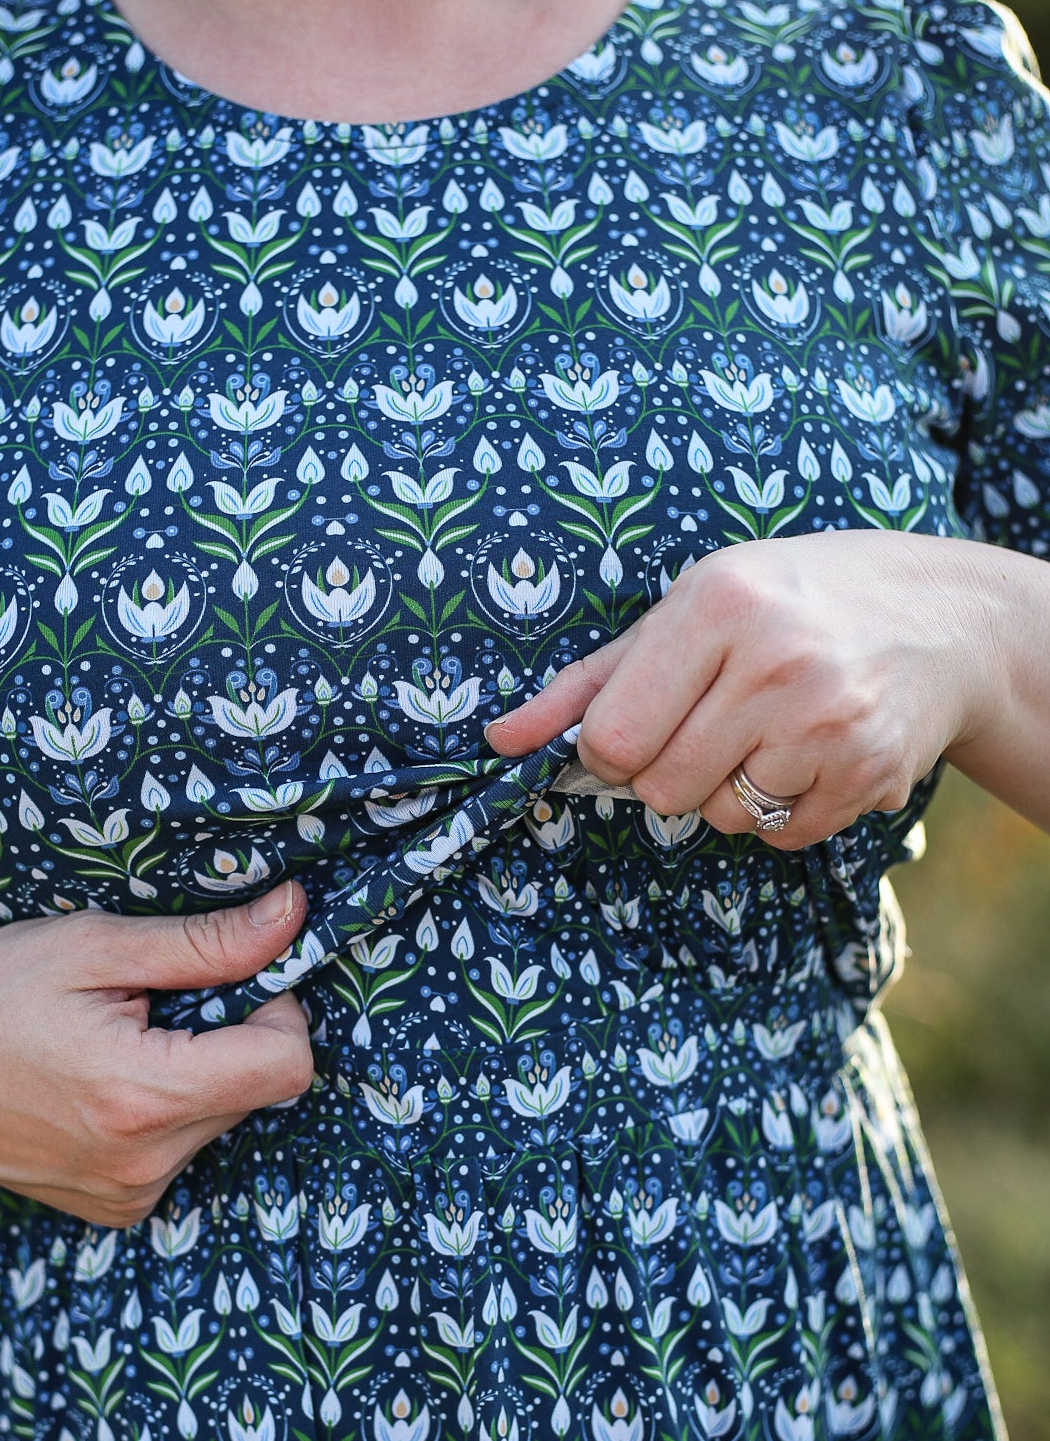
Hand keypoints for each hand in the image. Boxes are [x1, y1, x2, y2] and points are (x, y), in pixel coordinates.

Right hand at [0, 883, 312, 1225]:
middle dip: (227, 1035)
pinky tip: (100, 1083)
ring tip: (115, 1042)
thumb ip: (203, 942)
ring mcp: (130, 1194)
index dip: (275, 1006)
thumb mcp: (92, 947)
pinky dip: (163, 1108)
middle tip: (150, 1003)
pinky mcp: (116, 1208)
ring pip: (224, 1117)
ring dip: (194, 1072)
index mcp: (146, 1096)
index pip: (288, 1064)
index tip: (222, 976)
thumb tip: (294, 916)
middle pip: (258, 1089)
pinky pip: (183, 1147)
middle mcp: (146, 1162)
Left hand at [486, 529, 999, 849]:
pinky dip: (783, 809)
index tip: (641, 725)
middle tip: (716, 719)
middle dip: (672, 768)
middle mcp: (776, 662)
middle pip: (661, 787)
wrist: (939, 616)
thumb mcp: (686, 610)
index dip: (613, 748)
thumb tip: (500, 741)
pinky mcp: (867, 772)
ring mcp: (827, 721)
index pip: (613, 739)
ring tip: (770, 729)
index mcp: (718, 606)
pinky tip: (811, 751)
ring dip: (730, 790)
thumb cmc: (786, 605)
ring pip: (719, 817)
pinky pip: (778, 835)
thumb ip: (588, 682)